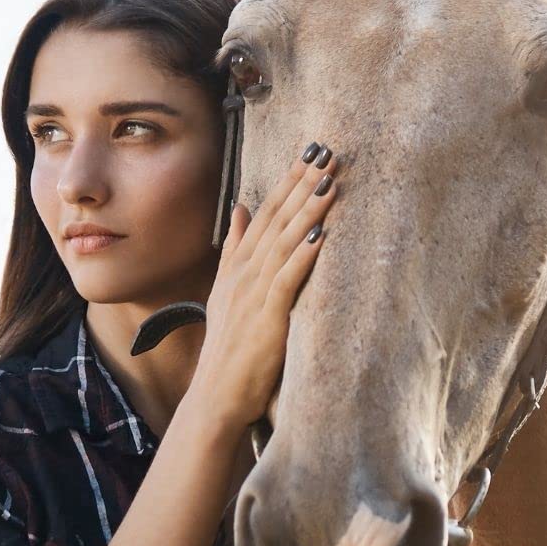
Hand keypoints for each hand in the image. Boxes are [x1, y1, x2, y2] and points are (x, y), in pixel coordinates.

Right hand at [185, 143, 340, 435]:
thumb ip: (234, 248)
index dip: (287, 181)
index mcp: (238, 265)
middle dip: (301, 183)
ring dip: (307, 210)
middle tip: (326, 150)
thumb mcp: (228, 291)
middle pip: (276, 218)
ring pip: (284, 241)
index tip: (309, 152)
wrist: (217, 395)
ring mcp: (253, 293)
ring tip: (329, 180)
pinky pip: (287, 279)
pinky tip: (320, 234)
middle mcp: (244, 273)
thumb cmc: (231, 348)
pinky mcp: (267, 317)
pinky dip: (303, 255)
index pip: (265, 212)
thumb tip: (240, 207)